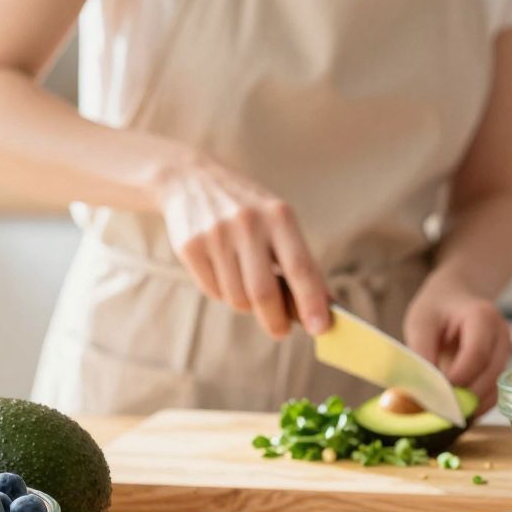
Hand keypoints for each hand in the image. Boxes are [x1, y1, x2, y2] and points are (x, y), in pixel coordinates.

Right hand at [154, 154, 329, 339]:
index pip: (300, 267)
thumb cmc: (248, 210)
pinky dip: (223, 292)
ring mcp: (216, 234)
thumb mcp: (278, 221)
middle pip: (264, 293)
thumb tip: (321, 307)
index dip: (311, 302)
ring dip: (246, 304)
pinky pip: (213, 291)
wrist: (191, 180)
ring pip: (237, 298)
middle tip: (281, 331)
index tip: (320, 328)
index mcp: (279, 216)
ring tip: (246, 283)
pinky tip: (222, 270)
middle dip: (275, 321)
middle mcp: (247, 223)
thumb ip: (299, 261)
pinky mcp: (190, 247)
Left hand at [403, 275, 511, 413]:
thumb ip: (422, 354)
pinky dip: (474, 406)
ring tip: (442, 413)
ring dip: (469, 405)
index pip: (477, 353)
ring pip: (493, 388)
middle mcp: (501, 335)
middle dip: (464, 396)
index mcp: (483, 317)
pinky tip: (454, 410)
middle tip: (436, 410)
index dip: (459, 377)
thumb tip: (423, 390)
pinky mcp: (500, 369)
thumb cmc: (437, 308)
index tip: (436, 393)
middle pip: (490, 374)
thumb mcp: (420, 323)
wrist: (454, 298)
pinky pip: (492, 394)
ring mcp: (504, 353)